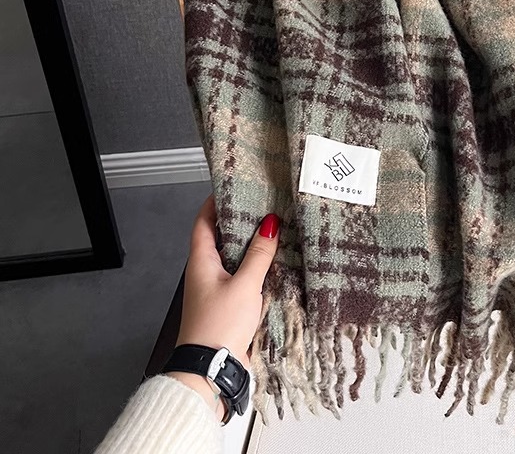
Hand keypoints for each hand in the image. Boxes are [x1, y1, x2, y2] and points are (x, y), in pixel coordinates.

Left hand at [167, 195, 279, 418]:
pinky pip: (240, 277)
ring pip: (231, 258)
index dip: (215, 202)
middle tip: (260, 203)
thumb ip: (259, 254)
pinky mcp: (227, 305)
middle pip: (219, 238)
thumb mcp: (244, 284)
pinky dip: (253, 267)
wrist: (211, 370)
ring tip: (271, 228)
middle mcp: (204, 272)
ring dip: (248, 245)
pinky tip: (272, 264)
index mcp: (201, 261)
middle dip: (238, 221)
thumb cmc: (221, 323)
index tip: (231, 185)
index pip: (203, 222)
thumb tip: (270, 223)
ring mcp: (215, 289)